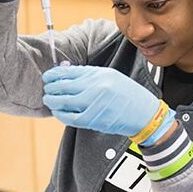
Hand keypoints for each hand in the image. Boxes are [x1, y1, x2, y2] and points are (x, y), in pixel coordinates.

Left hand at [42, 65, 175, 145]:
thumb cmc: (128, 94)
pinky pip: (69, 117)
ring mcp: (94, 104)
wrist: (144, 113)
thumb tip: (65, 72)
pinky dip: (60, 114)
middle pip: (62, 86)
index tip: (48, 77)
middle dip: (50, 88)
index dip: (53, 74)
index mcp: (100, 74)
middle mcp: (96, 87)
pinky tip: (59, 112)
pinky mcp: (93, 119)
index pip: (68, 72)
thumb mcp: (112, 77)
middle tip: (48, 90)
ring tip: (50, 100)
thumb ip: (89, 75)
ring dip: (52, 101)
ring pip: (62, 102)